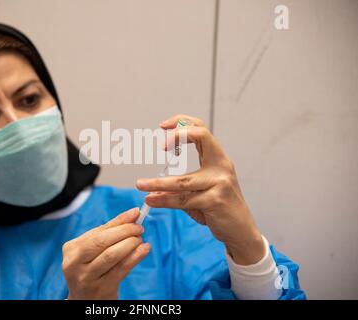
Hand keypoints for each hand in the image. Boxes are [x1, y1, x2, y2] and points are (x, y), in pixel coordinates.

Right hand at [62, 208, 150, 298]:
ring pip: (112, 255)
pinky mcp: (102, 289)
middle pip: (102, 242)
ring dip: (130, 244)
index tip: (135, 214)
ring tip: (140, 239)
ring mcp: (87, 278)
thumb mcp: (93, 249)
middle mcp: (74, 264)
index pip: (97, 232)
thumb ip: (111, 229)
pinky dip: (135, 257)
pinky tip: (144, 250)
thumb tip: (133, 212)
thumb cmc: (91, 268)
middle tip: (139, 228)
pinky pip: (122, 269)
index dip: (119, 222)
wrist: (85, 299)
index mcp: (71, 250)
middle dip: (124, 232)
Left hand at [136, 114, 264, 264]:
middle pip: (201, 136)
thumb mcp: (202, 191)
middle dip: (179, 134)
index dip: (182, 122)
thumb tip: (150, 190)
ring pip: (182, 179)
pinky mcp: (214, 201)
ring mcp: (220, 182)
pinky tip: (151, 200)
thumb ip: (179, 186)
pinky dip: (164, 200)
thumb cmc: (219, 208)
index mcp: (218, 158)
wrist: (241, 230)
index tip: (163, 126)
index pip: (201, 129)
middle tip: (161, 145)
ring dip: (157, 182)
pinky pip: (182, 200)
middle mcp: (221, 165)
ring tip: (140, 184)